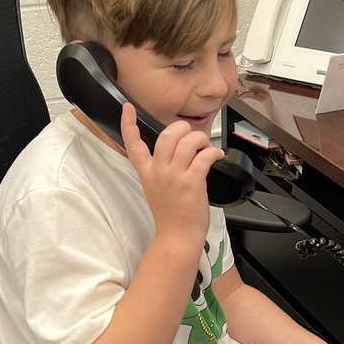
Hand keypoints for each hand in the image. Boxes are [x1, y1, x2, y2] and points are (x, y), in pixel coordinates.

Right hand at [120, 103, 224, 244]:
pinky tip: (216, 156)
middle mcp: (159, 172)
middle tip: (193, 137)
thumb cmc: (171, 215)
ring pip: (188, 141)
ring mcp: (175, 177)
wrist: (177, 236)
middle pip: (168, 134)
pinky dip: (214, 152)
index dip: (128, 123)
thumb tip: (181, 149)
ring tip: (206, 148)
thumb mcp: (156, 188)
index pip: (133, 144)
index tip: (127, 108)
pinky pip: (204, 156)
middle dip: (184, 129)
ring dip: (202, 139)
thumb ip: (162, 168)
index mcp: (147, 172)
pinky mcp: (192, 183)